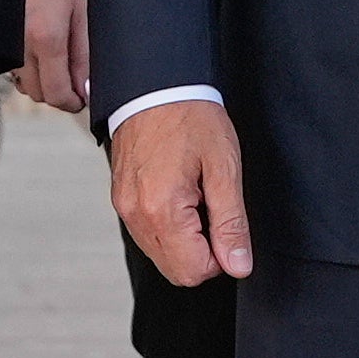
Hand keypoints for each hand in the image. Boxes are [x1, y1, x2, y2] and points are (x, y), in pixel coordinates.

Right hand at [18, 0, 91, 115]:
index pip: (55, 92)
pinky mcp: (0, 41)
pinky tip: (43, 56)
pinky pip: (14, 70)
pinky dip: (30, 72)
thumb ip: (86, 57)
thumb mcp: (86, 16)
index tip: (82, 99)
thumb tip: (85, 91)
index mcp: (45, 37)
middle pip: (39, 94)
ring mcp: (7, 42)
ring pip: (25, 85)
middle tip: (75, 81)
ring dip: (44, 84)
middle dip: (59, 93)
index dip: (72, 102)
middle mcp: (20, 43)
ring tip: (61, 63)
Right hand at [113, 97, 251, 285]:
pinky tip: (180, 194)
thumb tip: (238, 265)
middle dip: (203, 252)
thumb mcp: (224, 168)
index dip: (220, 256)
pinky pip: (148, 234)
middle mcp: (136, 214)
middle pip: (176, 270)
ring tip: (196, 196)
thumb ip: (231, 223)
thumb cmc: (191, 118)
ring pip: (161, 255)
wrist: (155, 86)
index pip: (194, 271)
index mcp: (162, 209)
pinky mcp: (121, 200)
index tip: (226, 222)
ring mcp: (124, 208)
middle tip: (214, 208)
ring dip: (185, 239)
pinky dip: (169, 226)